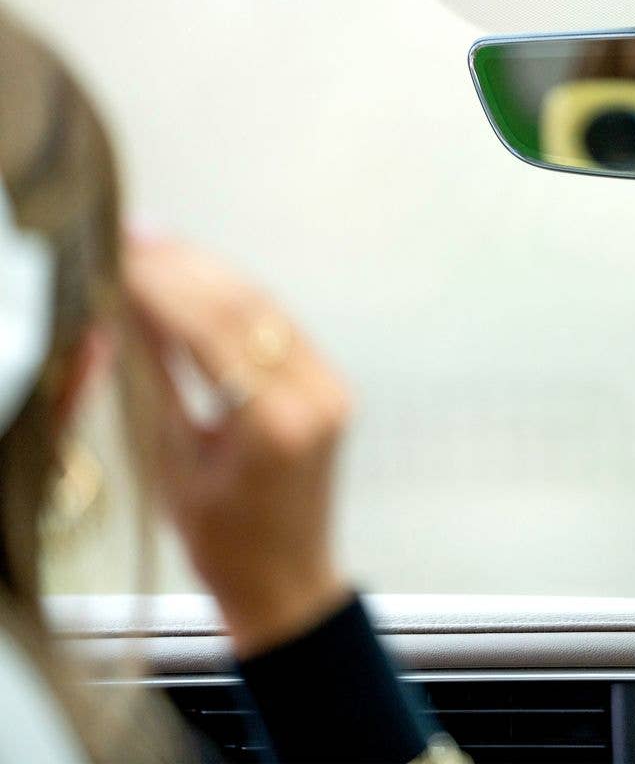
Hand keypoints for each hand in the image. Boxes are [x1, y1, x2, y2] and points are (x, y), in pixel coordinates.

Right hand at [125, 237, 351, 657]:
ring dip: (210, 273)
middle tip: (134, 235)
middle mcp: (314, 396)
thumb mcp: (171, 461)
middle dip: (185, 267)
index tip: (122, 254)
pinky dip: (236, 299)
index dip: (163, 286)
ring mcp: (331, 387)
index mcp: (275, 426)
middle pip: (246, 308)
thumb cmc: (221, 542)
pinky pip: (281, 326)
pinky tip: (198, 277)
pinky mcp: (332, 383)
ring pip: (267, 308)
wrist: (287, 579)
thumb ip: (153, 380)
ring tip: (156, 245)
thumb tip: (125, 310)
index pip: (213, 331)